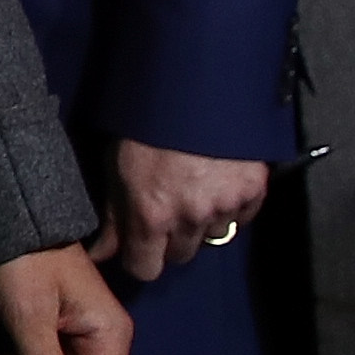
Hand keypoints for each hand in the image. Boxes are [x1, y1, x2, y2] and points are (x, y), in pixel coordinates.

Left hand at [90, 139, 270, 282]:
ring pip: (212, 236)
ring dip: (202, 221)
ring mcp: (225, 206)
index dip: (140, 259)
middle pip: (181, 256)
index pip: (146, 269)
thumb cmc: (145, 121)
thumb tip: (100, 253)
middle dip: (171, 240)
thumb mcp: (116, 165)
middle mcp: (190, 218)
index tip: (138, 247)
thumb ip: (112, 215)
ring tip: (192, 187)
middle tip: (166, 210)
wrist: (196, 85)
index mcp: (151, 214)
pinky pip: (242, 215)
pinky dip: (231, 205)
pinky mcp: (254, 191)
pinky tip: (218, 181)